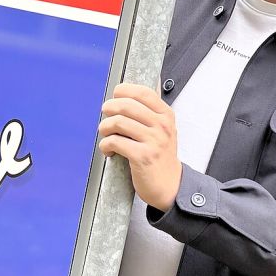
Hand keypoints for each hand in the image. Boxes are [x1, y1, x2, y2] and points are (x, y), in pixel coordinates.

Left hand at [98, 83, 181, 210]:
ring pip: (118, 122)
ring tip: (105, 133)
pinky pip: (115, 142)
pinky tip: (108, 149)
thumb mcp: (163, 128)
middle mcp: (161, 126)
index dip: (124, 91)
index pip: (143, 92)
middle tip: (105, 114)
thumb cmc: (160, 155)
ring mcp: (153, 141)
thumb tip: (129, 90)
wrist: (170, 185)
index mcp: (166, 115)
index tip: (115, 96)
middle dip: (109, 108)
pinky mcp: (142, 156)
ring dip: (105, 127)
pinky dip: (105, 144)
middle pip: (126, 105)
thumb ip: (149, 110)